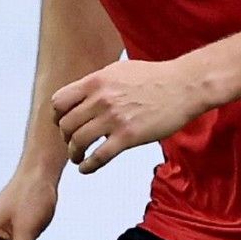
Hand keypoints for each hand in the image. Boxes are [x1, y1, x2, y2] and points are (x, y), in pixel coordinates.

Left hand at [53, 58, 217, 173]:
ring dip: (74, 153)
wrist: (183, 86)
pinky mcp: (128, 137)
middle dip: (65, 137)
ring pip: (78, 141)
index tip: (62, 124)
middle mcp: (101, 99)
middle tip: (72, 143)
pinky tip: (85, 168)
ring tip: (77, 157)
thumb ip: (98, 83)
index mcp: (96, 81)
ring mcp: (114, 119)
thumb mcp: (119, 70)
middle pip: (66, 124)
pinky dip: (87, 166)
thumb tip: (82, 94)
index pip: (59, 101)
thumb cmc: (155, 77)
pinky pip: (99, 157)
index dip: (57, 116)